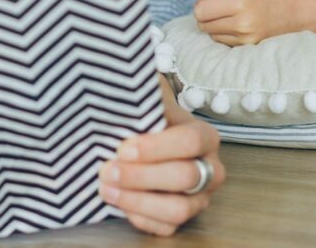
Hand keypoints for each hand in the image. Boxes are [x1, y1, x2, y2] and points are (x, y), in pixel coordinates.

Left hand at [98, 87, 225, 235]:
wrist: (140, 137)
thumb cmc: (146, 117)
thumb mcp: (148, 98)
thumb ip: (144, 94)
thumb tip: (126, 88)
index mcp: (205, 136)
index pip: (190, 142)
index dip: (156, 147)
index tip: (123, 148)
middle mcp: (209, 170)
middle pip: (184, 177)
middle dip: (141, 176)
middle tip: (107, 169)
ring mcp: (198, 198)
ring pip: (178, 210)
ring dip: (138, 200)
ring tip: (106, 188)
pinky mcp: (180, 219)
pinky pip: (165, 228)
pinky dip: (139, 217)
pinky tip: (117, 201)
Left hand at [191, 0, 312, 45]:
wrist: (296, 12)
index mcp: (241, 3)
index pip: (200, 10)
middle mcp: (243, 24)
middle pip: (202, 23)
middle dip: (208, 11)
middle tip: (226, 1)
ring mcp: (245, 39)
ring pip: (210, 33)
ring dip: (215, 22)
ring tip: (234, 11)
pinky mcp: (247, 48)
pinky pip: (221, 41)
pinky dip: (224, 32)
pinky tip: (238, 22)